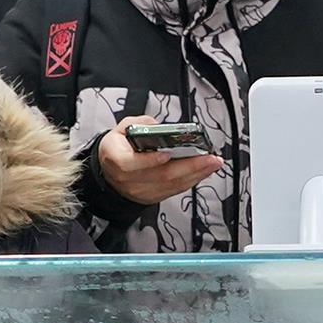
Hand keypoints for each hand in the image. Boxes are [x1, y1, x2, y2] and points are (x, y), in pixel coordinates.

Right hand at [96, 124, 222, 207]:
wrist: (110, 172)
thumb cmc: (118, 148)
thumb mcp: (121, 129)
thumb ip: (139, 124)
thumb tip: (159, 127)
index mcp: (116, 159)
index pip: (131, 164)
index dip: (150, 160)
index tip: (167, 154)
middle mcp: (128, 179)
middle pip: (161, 175)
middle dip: (189, 166)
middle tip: (209, 157)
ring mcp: (141, 191)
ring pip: (172, 185)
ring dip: (196, 174)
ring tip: (212, 163)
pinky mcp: (152, 197)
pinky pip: (175, 190)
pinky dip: (191, 180)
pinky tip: (204, 172)